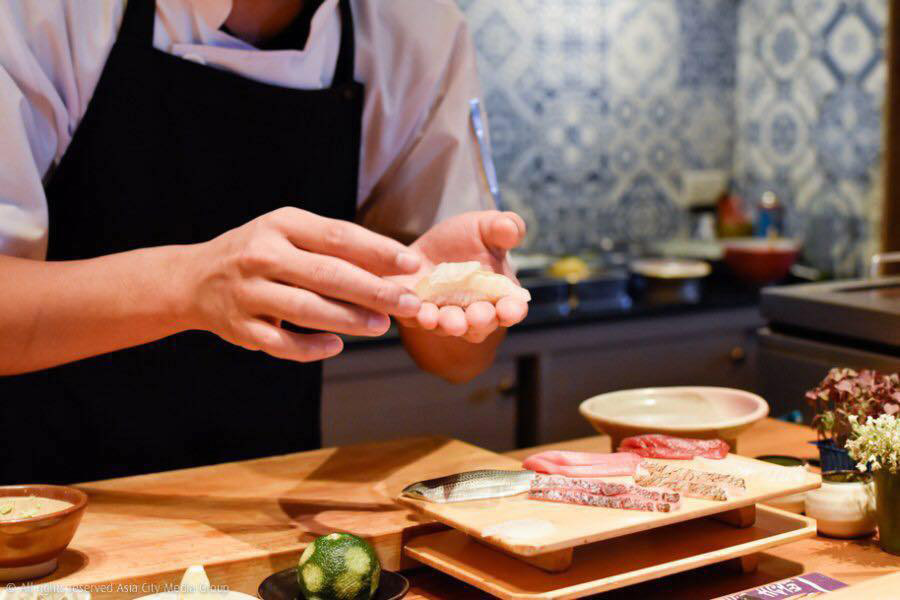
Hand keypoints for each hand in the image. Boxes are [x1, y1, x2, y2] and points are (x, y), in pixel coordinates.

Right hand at [182, 207, 421, 361]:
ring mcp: (249, 293)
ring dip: (350, 319)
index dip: (379, 251)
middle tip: (409, 304)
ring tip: (382, 326)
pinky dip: (312, 347)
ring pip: (307, 309)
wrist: (195, 279)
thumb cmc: (259, 253)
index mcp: (281, 225)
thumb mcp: (289, 234)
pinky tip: (337, 345)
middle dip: (375, 291)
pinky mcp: (241, 328)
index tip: (412, 265)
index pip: (338, 236)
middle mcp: (263, 256)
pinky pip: (282, 343)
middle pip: (328, 275)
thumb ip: (334, 247)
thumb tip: (394, 267)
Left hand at [392, 210, 527, 342]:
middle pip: (481, 326)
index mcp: (498, 295)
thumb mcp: (485, 227)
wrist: (423, 247)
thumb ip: (504, 228)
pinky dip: (418, 316)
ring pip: (449, 327)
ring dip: (449, 324)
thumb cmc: (464, 240)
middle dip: (480, 321)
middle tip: (477, 316)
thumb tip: (510, 229)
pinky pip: (416, 318)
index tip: (511, 309)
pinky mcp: (415, 312)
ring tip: (449, 320)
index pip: (512, 309)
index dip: (513, 311)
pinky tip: (419, 310)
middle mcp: (472, 313)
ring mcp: (443, 316)